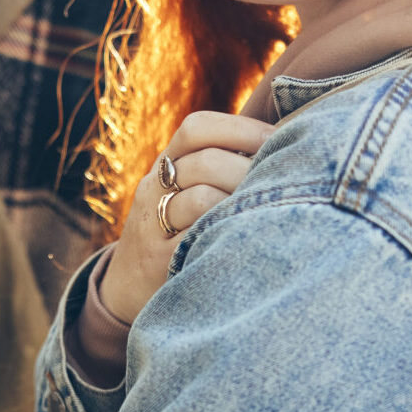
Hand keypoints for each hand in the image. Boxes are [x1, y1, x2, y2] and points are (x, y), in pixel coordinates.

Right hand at [103, 111, 273, 321]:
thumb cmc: (175, 230)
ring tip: (267, 211)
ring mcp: (154, 224)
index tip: (277, 138)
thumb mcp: (183, 190)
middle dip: (249, 170)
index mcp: (166, 164)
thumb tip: (284, 142)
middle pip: (205, 162)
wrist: (126, 283)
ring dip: (241, 202)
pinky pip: (197, 239)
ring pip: (202, 199)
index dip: (241, 128)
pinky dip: (226, 233)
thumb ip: (220, 166)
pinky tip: (249, 237)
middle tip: (282, 182)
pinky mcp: (160, 260)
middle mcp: (155, 188)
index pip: (197, 128)